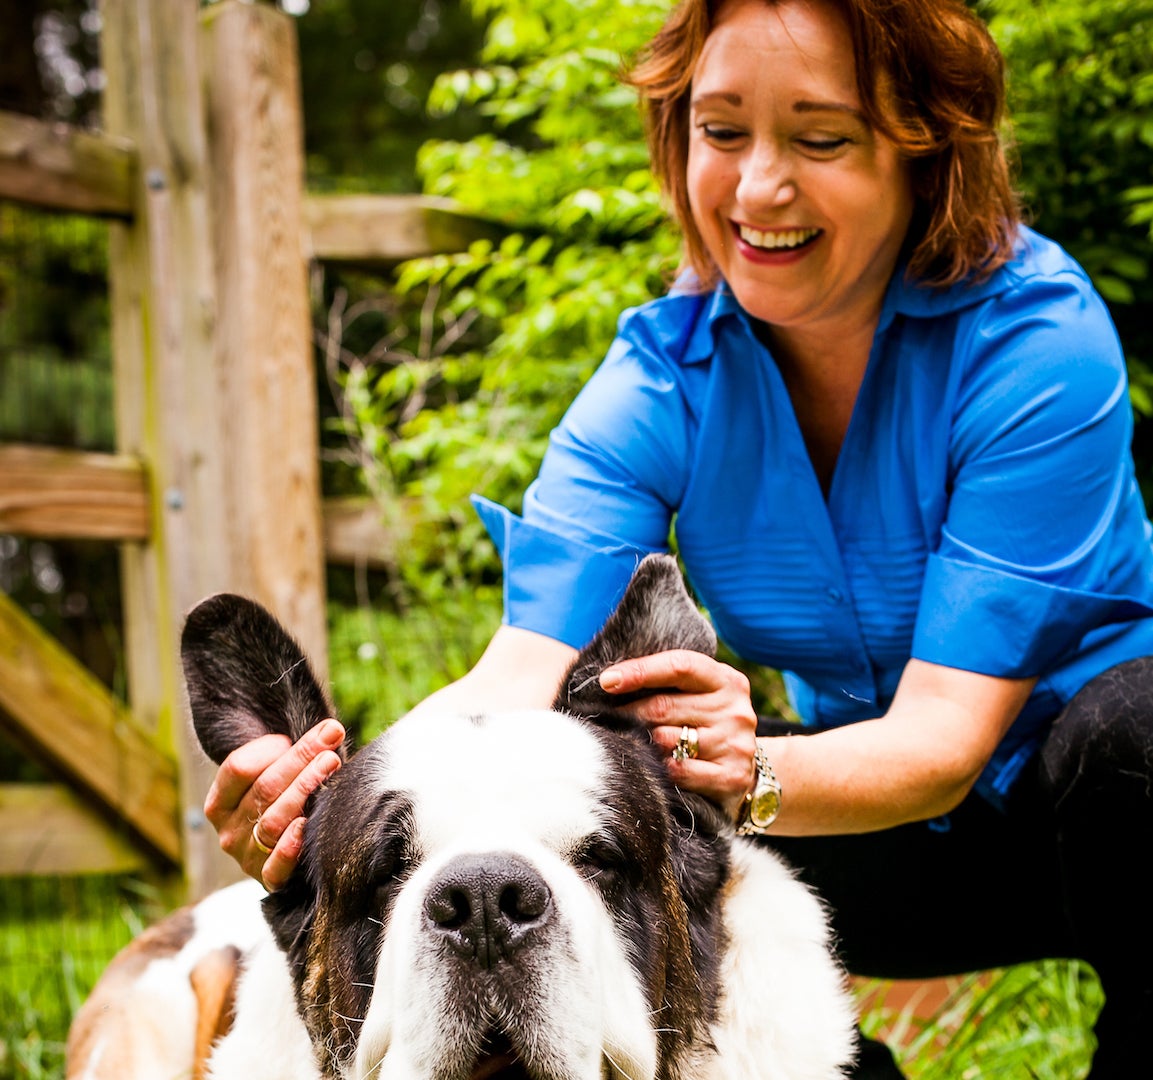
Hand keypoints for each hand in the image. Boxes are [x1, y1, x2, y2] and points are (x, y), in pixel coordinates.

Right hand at [203, 719, 344, 890]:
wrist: (291, 856)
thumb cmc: (287, 801)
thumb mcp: (277, 778)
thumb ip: (288, 756)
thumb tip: (328, 730)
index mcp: (221, 801)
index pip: (237, 768)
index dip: (269, 748)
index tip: (297, 735)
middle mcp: (228, 830)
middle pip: (263, 788)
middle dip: (301, 758)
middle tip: (331, 735)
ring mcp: (245, 857)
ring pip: (273, 820)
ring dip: (303, 789)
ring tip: (331, 763)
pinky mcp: (268, 880)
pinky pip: (275, 867)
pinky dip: (289, 847)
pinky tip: (306, 825)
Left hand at [599, 651, 756, 819]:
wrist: (747, 773)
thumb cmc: (705, 725)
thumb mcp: (697, 696)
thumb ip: (664, 681)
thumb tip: (603, 674)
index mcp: (726, 680)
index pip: (680, 666)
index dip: (640, 671)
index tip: (606, 680)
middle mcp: (735, 710)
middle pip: (664, 706)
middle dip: (627, 713)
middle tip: (603, 719)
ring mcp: (736, 744)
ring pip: (666, 740)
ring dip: (640, 742)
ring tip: (627, 743)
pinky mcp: (731, 777)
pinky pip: (677, 770)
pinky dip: (658, 770)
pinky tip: (651, 769)